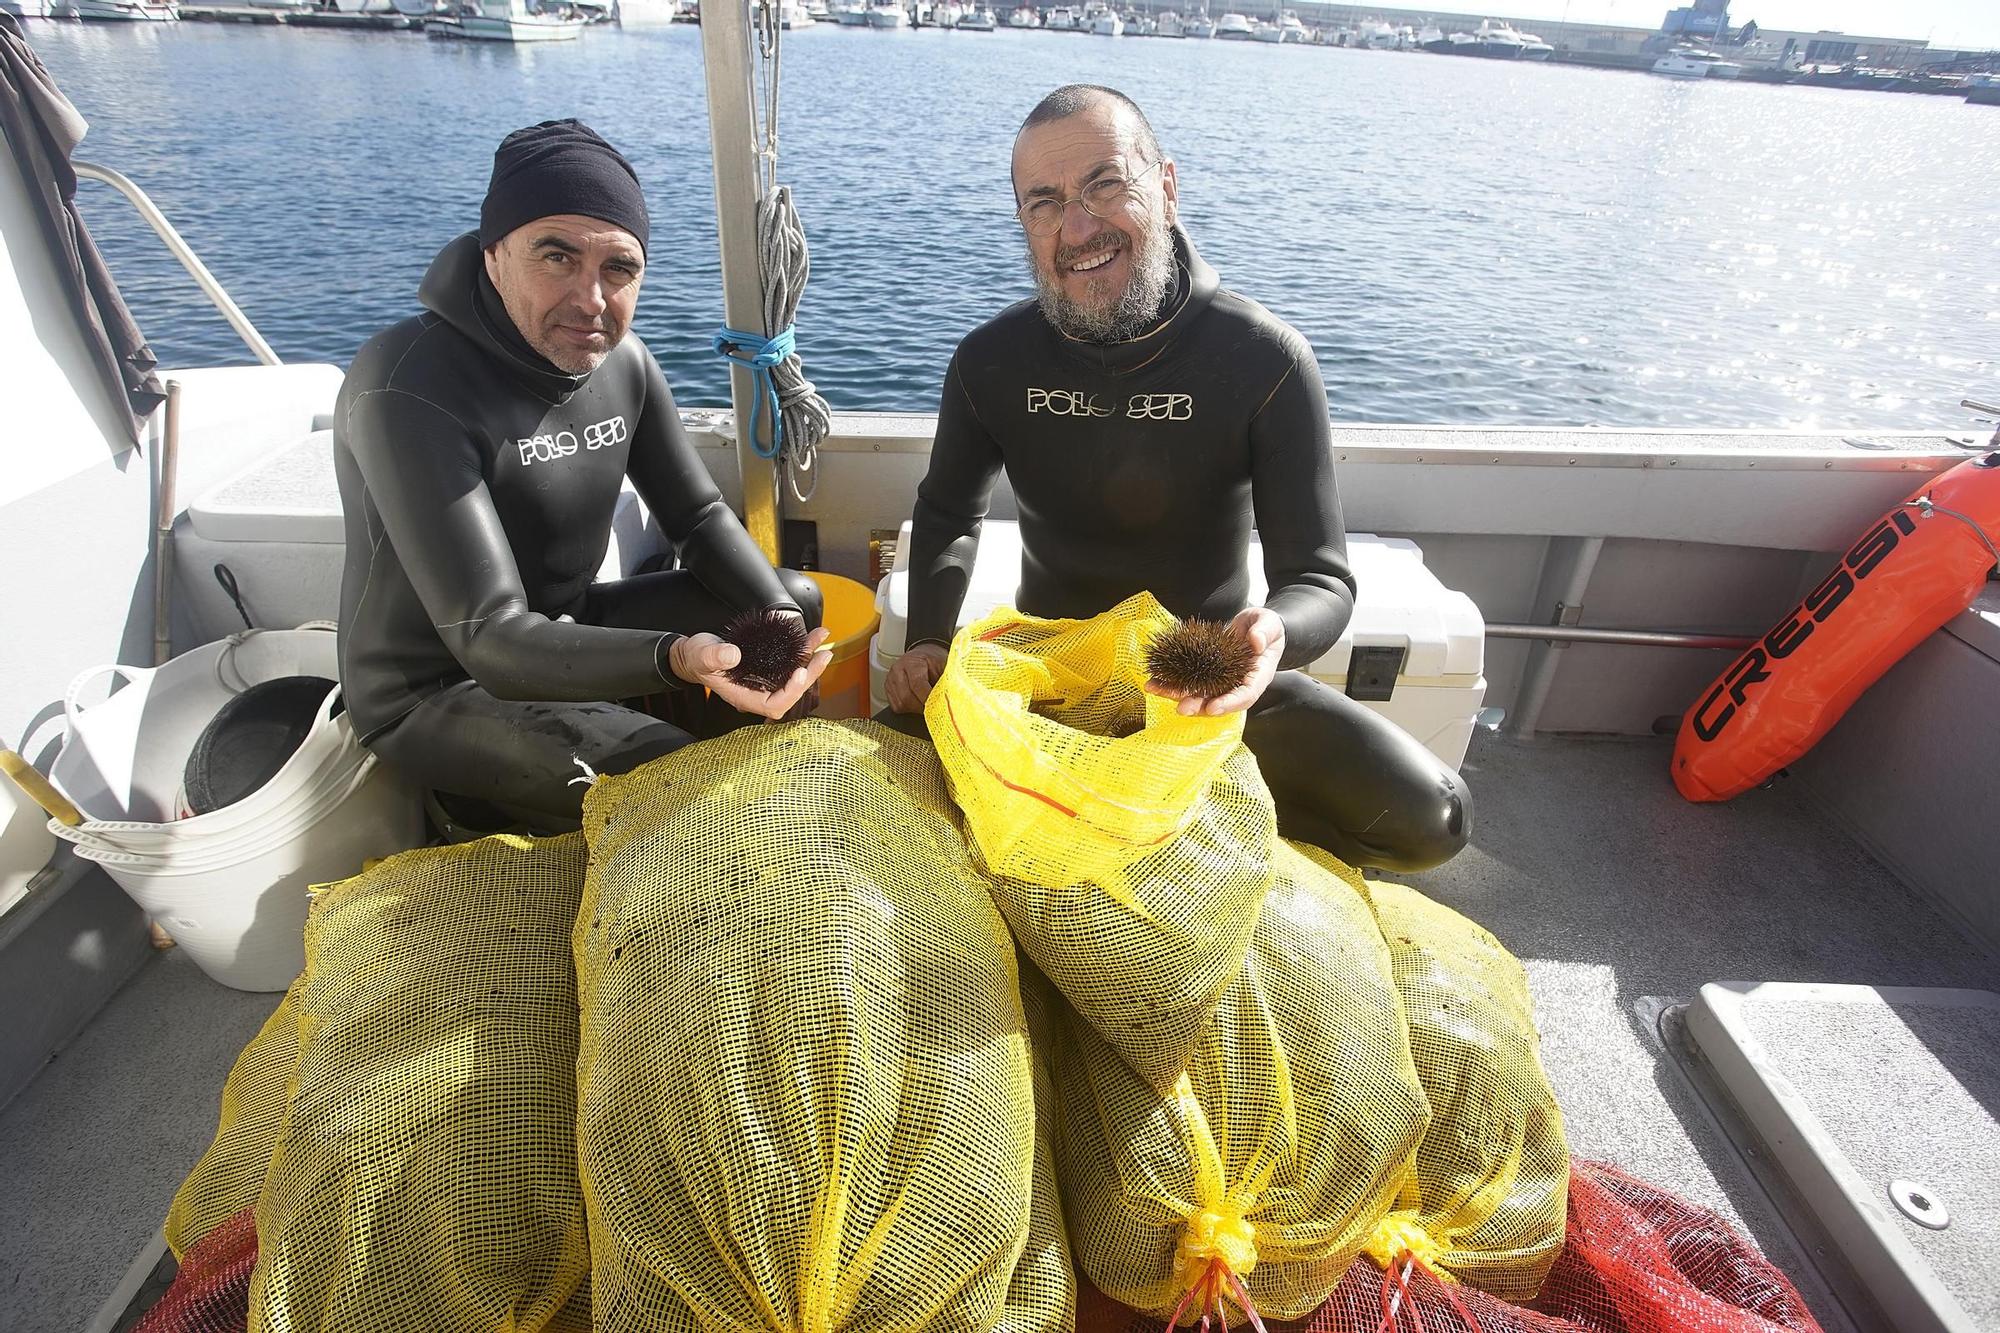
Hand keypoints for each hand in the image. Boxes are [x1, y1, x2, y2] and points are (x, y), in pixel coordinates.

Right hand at [670, 625, 833, 719]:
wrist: (694, 654)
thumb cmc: (696, 660)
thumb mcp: (701, 655)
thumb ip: (715, 657)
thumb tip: (734, 654)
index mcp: (745, 697)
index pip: (775, 705)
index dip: (791, 692)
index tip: (800, 673)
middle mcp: (758, 691)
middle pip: (792, 691)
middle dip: (810, 673)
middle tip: (822, 654)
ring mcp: (764, 680)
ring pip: (793, 676)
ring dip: (809, 658)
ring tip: (821, 639)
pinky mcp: (766, 667)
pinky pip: (788, 663)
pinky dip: (800, 651)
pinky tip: (809, 637)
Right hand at [884, 642, 949, 713]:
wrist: (922, 656)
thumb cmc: (933, 661)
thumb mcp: (943, 665)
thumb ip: (946, 680)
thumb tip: (952, 696)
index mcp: (912, 662)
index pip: (917, 684)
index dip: (927, 698)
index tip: (938, 705)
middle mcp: (897, 670)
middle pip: (907, 697)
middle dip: (922, 707)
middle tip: (934, 709)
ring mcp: (890, 681)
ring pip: (901, 704)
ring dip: (915, 709)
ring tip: (927, 706)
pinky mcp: (888, 690)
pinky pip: (896, 707)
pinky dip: (908, 710)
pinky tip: (917, 704)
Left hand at [1143, 608, 1283, 716]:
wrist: (1256, 627)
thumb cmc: (1266, 627)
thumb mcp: (1269, 624)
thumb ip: (1264, 632)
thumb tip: (1255, 642)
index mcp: (1257, 677)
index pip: (1245, 695)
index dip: (1229, 703)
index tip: (1213, 707)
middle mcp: (1237, 685)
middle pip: (1218, 701)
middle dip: (1199, 706)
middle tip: (1181, 708)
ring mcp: (1221, 682)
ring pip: (1199, 694)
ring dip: (1177, 695)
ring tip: (1157, 691)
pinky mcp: (1207, 675)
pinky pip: (1190, 681)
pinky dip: (1172, 682)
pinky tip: (1155, 680)